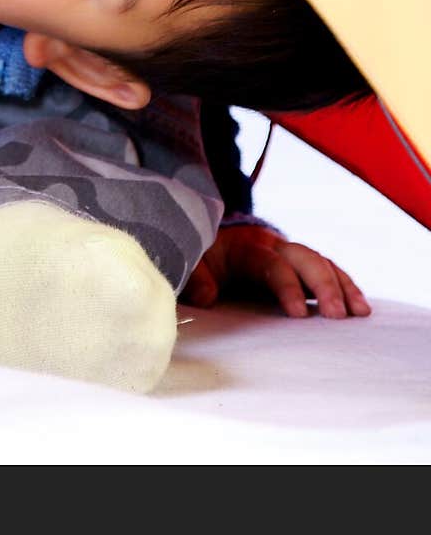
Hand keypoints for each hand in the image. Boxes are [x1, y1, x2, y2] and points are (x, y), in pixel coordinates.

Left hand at [181, 223, 370, 318]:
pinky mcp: (301, 264)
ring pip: (323, 262)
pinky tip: (360, 306)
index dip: (287, 286)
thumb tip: (206, 296)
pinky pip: (329, 269)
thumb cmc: (205, 258)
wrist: (215, 239)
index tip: (299, 313)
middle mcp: (275, 245)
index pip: (272, 264)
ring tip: (359, 313)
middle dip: (324, 286)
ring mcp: (291, 252)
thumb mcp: (194, 264)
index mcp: (248, 248)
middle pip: (306, 259)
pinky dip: (346, 285)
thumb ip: (196, 278)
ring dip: (342, 286)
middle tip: (337, 316)